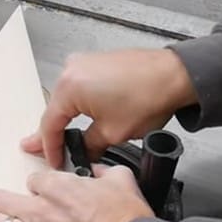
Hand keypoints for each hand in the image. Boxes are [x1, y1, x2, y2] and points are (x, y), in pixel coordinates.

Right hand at [23, 49, 195, 167]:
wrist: (176, 75)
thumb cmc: (150, 95)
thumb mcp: (113, 133)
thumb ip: (89, 146)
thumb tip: (83, 151)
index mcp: (69, 87)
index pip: (50, 124)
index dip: (50, 148)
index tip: (54, 160)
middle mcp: (71, 69)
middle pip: (55, 109)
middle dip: (52, 132)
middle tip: (45, 149)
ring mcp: (83, 62)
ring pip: (66, 98)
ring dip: (66, 117)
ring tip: (65, 136)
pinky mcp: (96, 62)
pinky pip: (78, 87)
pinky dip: (78, 104)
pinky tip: (81, 116)